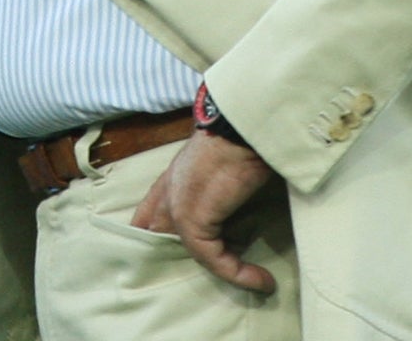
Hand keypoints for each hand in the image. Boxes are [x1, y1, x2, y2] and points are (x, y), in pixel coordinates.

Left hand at [129, 130, 278, 293]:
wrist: (240, 130)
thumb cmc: (240, 141)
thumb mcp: (223, 165)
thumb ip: (219, 189)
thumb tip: (240, 208)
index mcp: (174, 177)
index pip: (149, 211)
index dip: (150, 231)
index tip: (156, 250)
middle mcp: (169, 192)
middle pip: (155, 233)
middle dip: (173, 257)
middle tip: (203, 278)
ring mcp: (177, 206)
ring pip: (190, 250)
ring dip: (225, 270)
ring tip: (255, 281)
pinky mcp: (191, 219)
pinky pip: (211, 256)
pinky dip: (238, 272)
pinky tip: (262, 279)